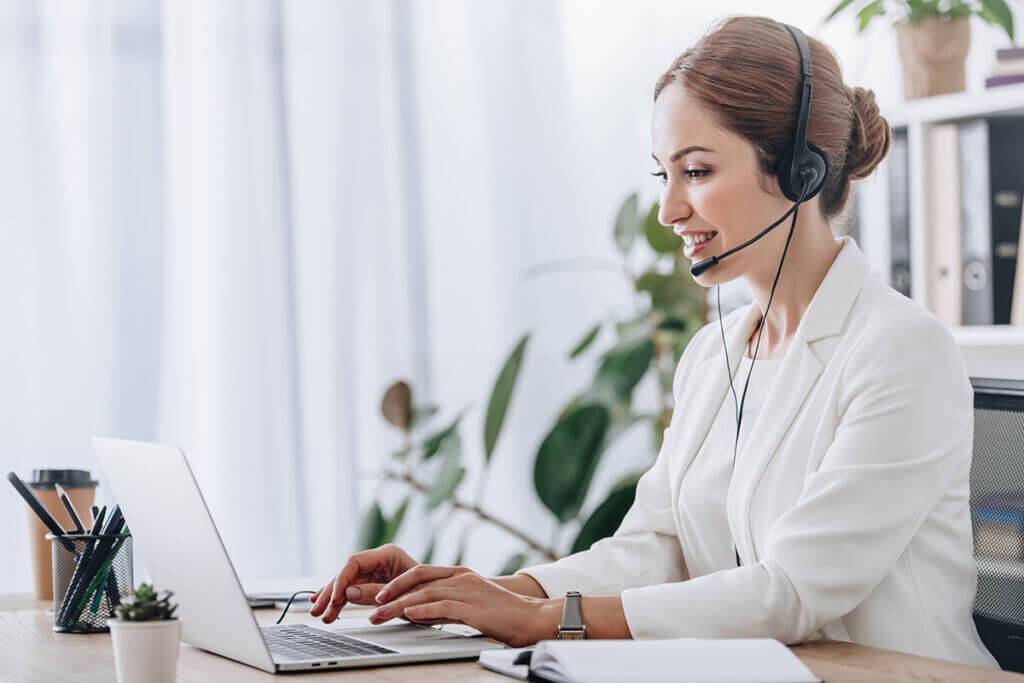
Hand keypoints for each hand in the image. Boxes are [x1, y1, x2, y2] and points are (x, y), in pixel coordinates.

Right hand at [309, 544, 418, 623]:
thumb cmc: (429, 591)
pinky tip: (325, 605)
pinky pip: (352, 590)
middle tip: (319, 610)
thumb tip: (347, 592)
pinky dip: (339, 600)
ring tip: (319, 614)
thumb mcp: (403, 594)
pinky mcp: (374, 583)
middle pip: (347, 573)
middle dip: (331, 592)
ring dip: (332, 599)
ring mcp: (375, 571)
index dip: (341, 579)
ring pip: (347, 583)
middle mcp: (379, 560)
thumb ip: (374, 592)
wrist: (443, 598)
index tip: (334, 597)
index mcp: (388, 554)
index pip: (355, 562)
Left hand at [369, 564, 559, 647]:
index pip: (422, 572)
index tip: (379, 594)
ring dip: (398, 605)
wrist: (534, 618)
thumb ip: (446, 605)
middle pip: (417, 579)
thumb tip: (419, 611)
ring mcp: (468, 590)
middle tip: (371, 604)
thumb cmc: (505, 615)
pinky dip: (422, 609)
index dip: (398, 582)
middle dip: (390, 592)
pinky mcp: (474, 607)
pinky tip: (408, 615)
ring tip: (379, 615)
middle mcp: (462, 577)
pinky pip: (442, 606)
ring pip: (424, 593)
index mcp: (461, 574)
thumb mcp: (470, 605)